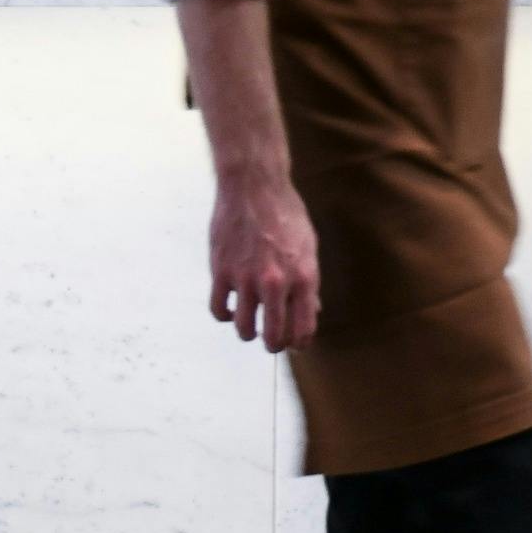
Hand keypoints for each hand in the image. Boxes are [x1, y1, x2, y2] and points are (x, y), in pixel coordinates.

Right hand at [210, 169, 319, 352]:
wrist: (254, 187)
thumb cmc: (286, 214)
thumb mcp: (309, 246)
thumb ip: (309, 282)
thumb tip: (312, 310)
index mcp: (303, 277)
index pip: (303, 328)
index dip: (300, 343)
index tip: (295, 344)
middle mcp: (275, 282)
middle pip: (274, 336)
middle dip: (275, 345)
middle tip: (273, 342)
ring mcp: (245, 278)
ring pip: (244, 328)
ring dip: (248, 332)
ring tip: (251, 326)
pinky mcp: (221, 271)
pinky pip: (219, 309)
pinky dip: (225, 315)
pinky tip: (231, 308)